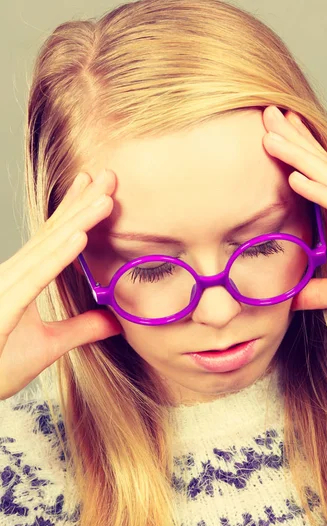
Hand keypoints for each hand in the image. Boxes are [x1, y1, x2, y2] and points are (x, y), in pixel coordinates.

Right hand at [0, 170, 121, 399]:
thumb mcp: (47, 346)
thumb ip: (80, 329)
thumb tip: (114, 320)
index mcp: (23, 280)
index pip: (52, 240)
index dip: (75, 212)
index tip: (97, 190)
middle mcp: (13, 277)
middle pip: (53, 234)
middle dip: (83, 204)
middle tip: (110, 176)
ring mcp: (5, 289)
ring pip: (47, 249)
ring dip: (78, 222)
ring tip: (105, 199)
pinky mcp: (3, 307)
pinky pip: (35, 278)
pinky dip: (58, 256)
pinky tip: (79, 237)